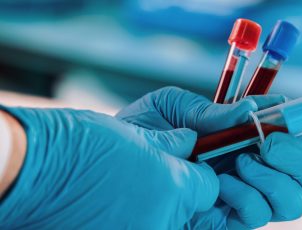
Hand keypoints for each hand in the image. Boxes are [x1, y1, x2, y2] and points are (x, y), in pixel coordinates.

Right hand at [0, 106, 217, 228]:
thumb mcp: (136, 133)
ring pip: (171, 222)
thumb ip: (174, 142)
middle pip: (193, 209)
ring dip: (161, 210)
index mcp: (173, 188)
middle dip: (185, 193)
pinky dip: (139, 220)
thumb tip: (191, 142)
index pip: (210, 187)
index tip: (188, 164)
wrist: (31, 172)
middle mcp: (162, 223)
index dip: (201, 172)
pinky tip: (119, 205)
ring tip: (134, 191)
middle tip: (159, 178)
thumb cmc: (81, 146)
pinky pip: (147, 227)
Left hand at [116, 87, 301, 228]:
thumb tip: (250, 111)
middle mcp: (252, 166)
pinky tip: (220, 187)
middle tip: (267, 143)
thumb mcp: (172, 107)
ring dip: (272, 179)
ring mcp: (243, 195)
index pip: (290, 132)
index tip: (284, 115)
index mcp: (243, 136)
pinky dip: (247, 199)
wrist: (113, 164)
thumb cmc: (144, 130)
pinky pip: (256, 216)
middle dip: (296, 157)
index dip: (300, 123)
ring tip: (238, 164)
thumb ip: (209, 111)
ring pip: (291, 201)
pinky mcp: (227, 221)